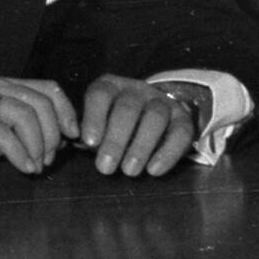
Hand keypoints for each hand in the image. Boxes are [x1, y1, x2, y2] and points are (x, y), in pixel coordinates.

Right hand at [0, 76, 76, 173]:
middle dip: (53, 135)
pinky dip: (19, 152)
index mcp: (2, 85)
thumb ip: (20, 131)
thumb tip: (57, 143)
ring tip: (35, 165)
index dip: (67, 112)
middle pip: (41, 103)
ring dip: (38, 145)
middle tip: (48, 160)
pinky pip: (1, 133)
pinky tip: (23, 166)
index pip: (48, 89)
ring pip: (25, 115)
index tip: (72, 138)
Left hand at [79, 75, 204, 177]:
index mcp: (111, 86)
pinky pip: (180, 133)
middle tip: (105, 167)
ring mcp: (161, 102)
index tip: (90, 143)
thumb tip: (76, 145)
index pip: (100, 94)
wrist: (155, 114)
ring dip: (141, 146)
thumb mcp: (99, 121)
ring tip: (129, 171)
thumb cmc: (114, 123)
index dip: (94, 117)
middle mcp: (136, 90)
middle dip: (116, 140)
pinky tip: (154, 171)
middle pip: (128, 108)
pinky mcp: (183, 118)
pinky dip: (167, 153)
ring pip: (155, 117)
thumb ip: (89, 132)